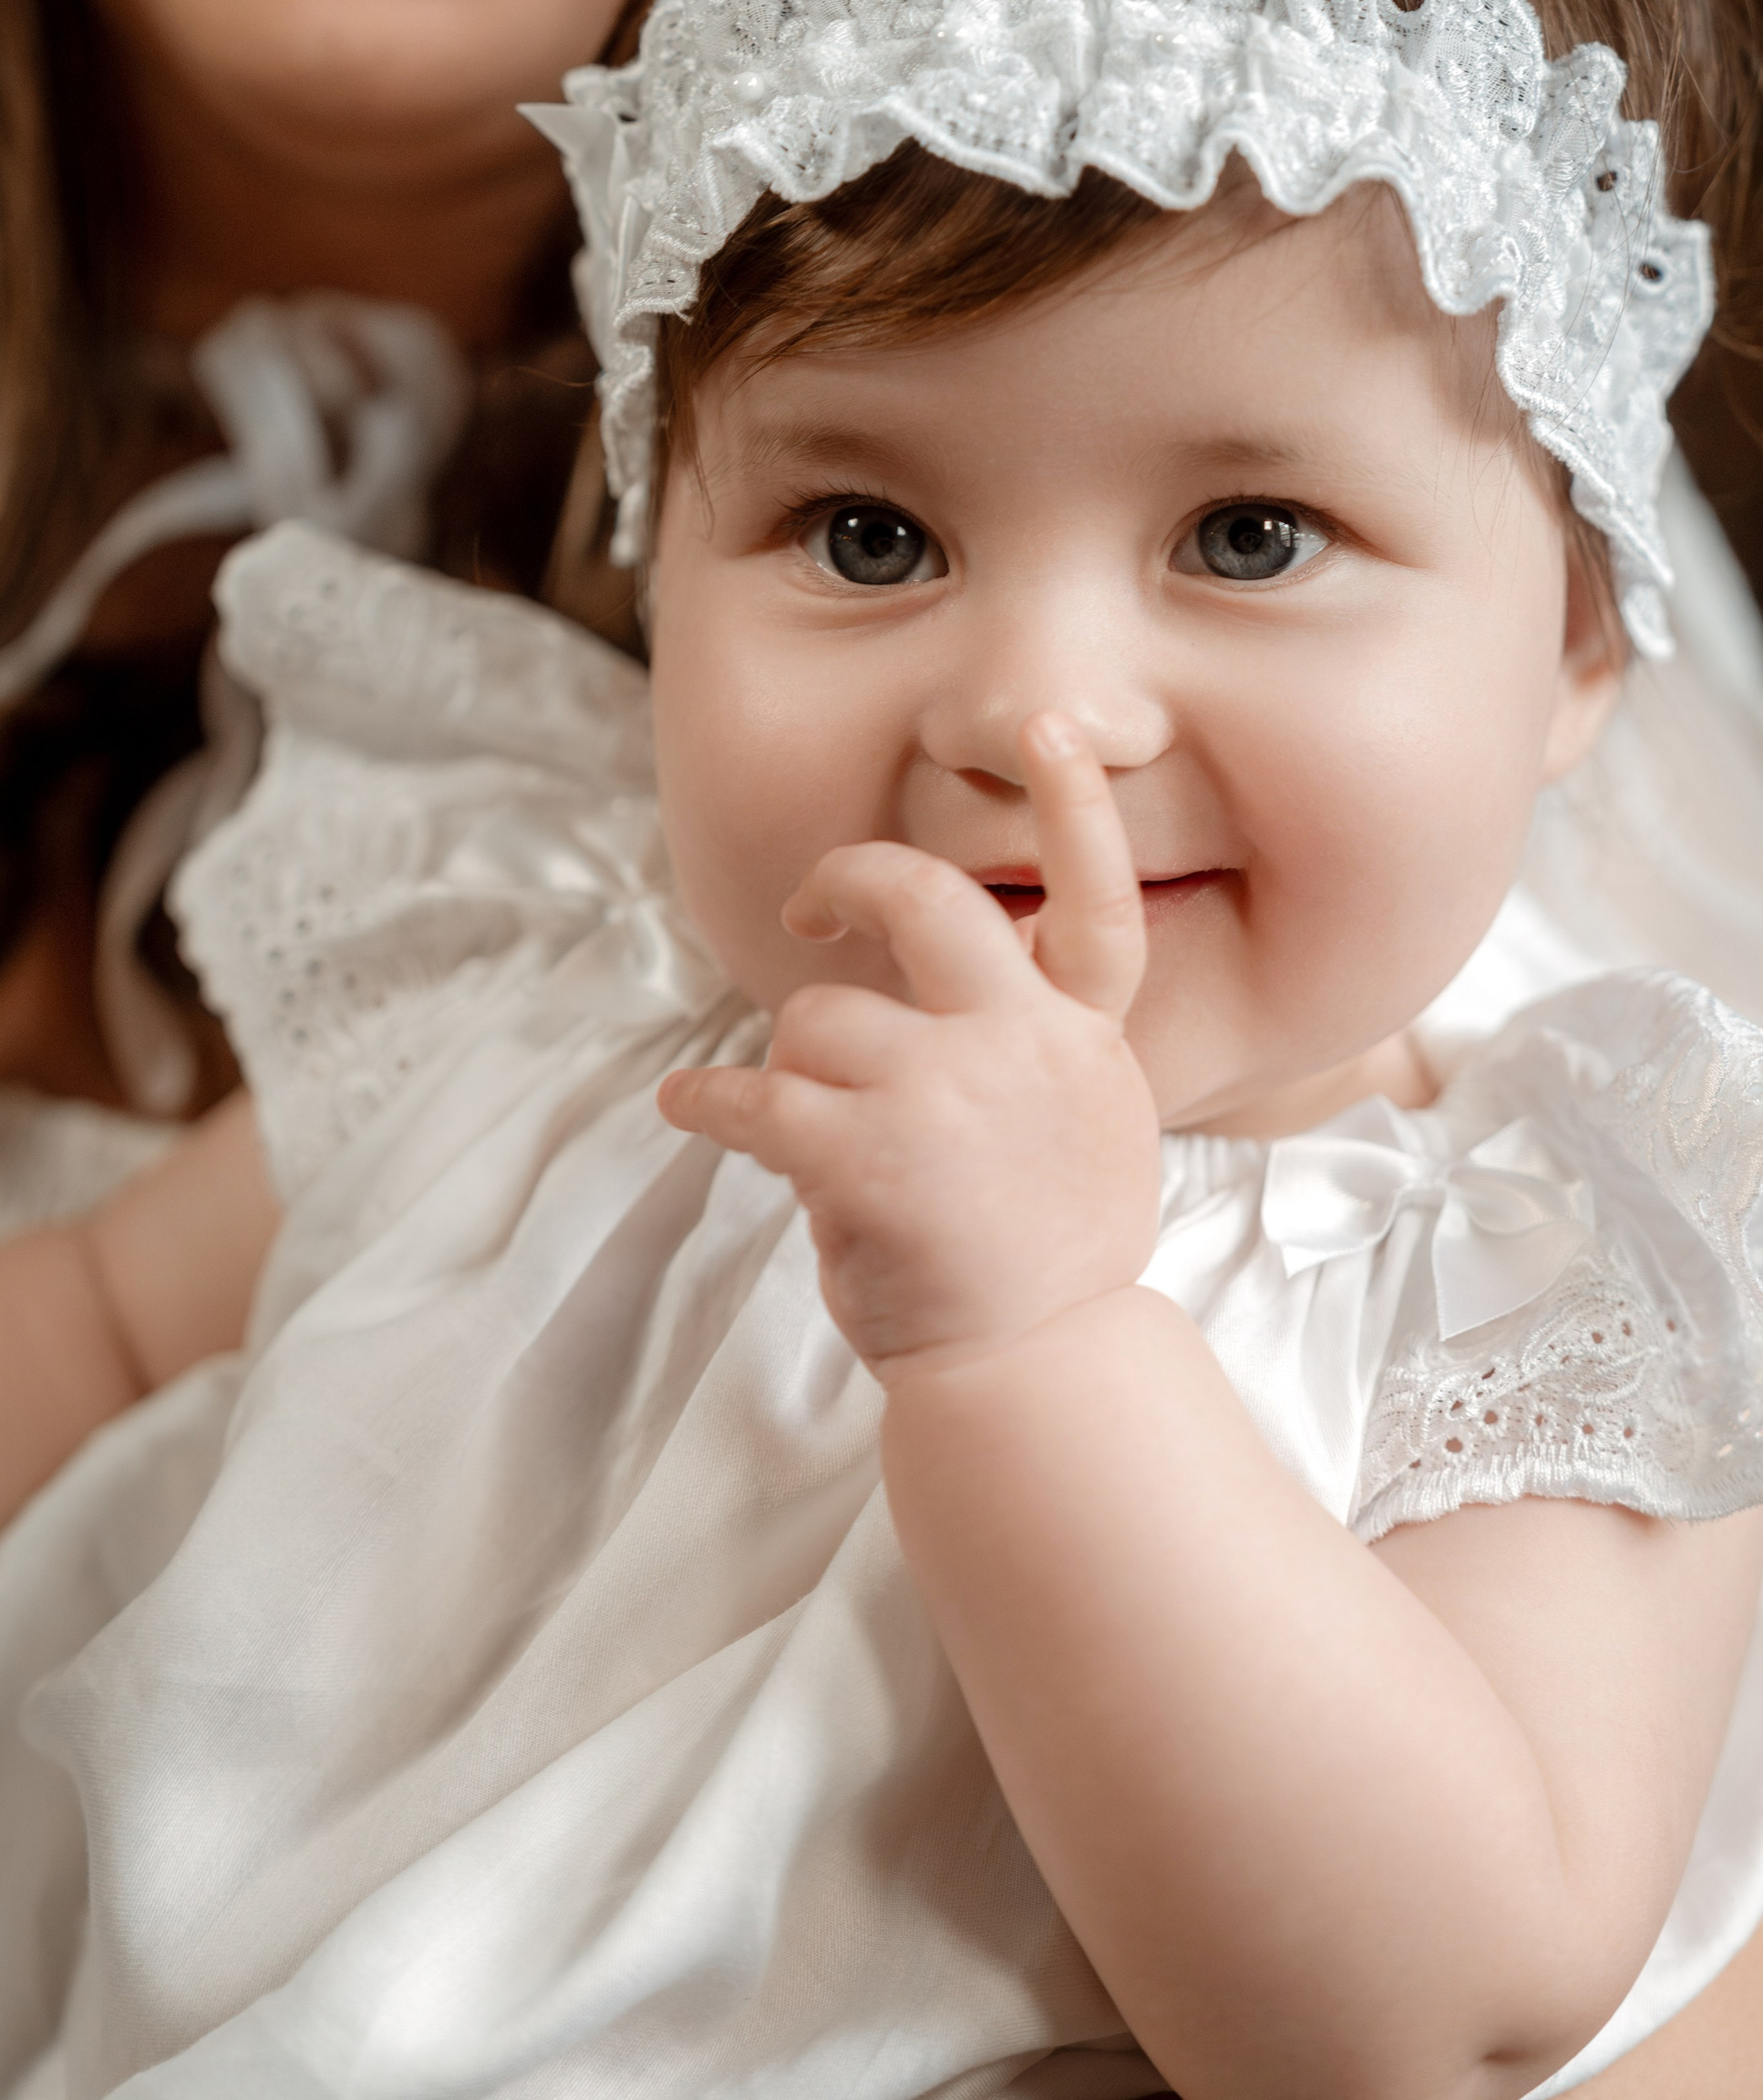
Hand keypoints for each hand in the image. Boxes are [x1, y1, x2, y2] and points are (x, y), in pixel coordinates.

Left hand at [658, 713, 1164, 1382]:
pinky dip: (711, 1101)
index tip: (1045, 731)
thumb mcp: (1085, 1129)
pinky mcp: (865, 1154)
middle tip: (817, 901)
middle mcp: (1023, 1045)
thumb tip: (948, 1004)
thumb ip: (1036, 1048)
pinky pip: (754, 1095)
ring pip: (818, 1017)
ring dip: (791, 1067)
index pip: (1095, 901)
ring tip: (803, 1128)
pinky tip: (695, 1108)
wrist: (1034, 1368)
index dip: (1073, 806)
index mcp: (1082, 1037)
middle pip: (925, 902)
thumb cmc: (1045, 1259)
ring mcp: (945, 1095)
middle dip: (852, 879)